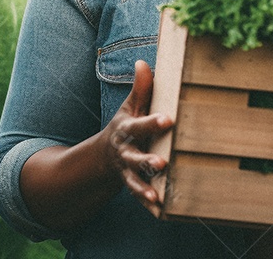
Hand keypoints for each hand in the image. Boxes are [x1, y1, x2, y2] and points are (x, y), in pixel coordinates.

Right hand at [100, 59, 173, 216]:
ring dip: (144, 188)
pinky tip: (159, 209)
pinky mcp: (132, 185)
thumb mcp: (130, 106)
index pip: (140, 125)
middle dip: (147, 160)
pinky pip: (138, 195)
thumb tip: (143, 62)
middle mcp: (125, 152)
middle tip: (161, 162)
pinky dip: (146, 203)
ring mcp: (127, 171)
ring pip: (135, 180)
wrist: (105, 155)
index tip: (168, 120)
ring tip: (155, 195)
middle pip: (135, 157)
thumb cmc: (127, 125)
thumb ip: (141, 88)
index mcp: (127, 130)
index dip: (152, 122)